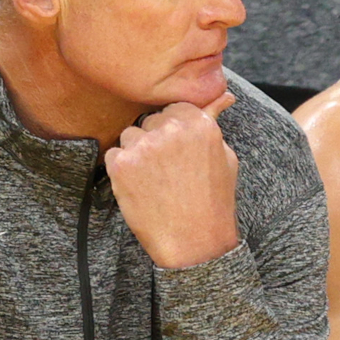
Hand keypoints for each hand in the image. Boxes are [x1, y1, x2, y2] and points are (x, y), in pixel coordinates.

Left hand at [105, 92, 238, 268]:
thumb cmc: (214, 202)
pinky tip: (141, 189)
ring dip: (137, 154)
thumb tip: (224, 96)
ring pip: (130, 136)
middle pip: (150, 120)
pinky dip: (122, 171)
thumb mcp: (226, 157)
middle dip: (155, 140)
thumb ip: (215, 122)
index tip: (177, 149)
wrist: (195, 242)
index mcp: (199, 122)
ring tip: (154, 182)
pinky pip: (114, 155)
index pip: (174, 108)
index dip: (174, 130)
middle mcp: (171, 128)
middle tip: (167, 170)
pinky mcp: (122, 164)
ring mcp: (145, 145)